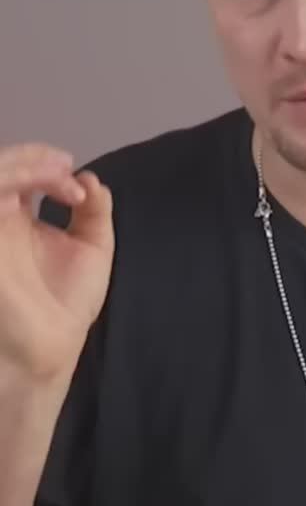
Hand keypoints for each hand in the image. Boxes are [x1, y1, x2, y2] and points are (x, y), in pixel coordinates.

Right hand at [0, 143, 114, 378]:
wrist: (49, 349)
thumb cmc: (64, 305)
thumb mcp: (91, 248)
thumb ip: (94, 211)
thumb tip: (90, 178)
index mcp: (16, 219)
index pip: (18, 171)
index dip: (43, 163)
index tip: (77, 184)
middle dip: (31, 156)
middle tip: (63, 165)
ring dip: (21, 164)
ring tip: (57, 173)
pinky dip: (11, 179)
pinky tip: (47, 190)